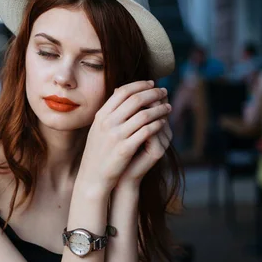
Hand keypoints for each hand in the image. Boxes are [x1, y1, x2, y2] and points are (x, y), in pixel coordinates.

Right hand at [76, 81, 169, 195]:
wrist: (92, 177)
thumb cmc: (98, 152)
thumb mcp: (98, 128)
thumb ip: (109, 111)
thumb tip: (121, 91)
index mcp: (101, 115)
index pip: (123, 92)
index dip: (140, 85)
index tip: (152, 84)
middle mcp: (107, 123)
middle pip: (135, 100)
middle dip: (153, 93)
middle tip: (164, 91)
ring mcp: (116, 136)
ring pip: (144, 115)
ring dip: (159, 109)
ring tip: (168, 107)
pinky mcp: (125, 149)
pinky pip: (146, 132)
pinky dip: (157, 124)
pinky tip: (163, 122)